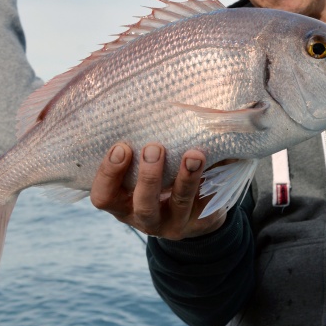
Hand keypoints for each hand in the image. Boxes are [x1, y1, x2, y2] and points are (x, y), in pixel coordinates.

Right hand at [90, 142, 226, 239]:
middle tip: (154, 148)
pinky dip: (214, 176)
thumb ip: (139, 148)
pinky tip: (221, 157)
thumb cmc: (159, 179)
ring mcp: (176, 222)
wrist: (194, 210)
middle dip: (149, 176)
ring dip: (186, 177)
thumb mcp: (141, 171)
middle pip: (144, 204)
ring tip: (194, 154)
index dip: (109, 174)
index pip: (104, 197)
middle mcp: (146, 218)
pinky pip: (209, 198)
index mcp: (123, 204)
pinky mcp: (202, 219)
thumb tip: (145, 103)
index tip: (121, 147)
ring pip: (180, 202)